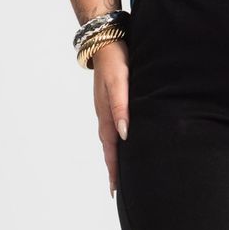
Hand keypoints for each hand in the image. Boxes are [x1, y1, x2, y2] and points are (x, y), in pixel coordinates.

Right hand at [92, 39, 129, 197]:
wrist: (106, 39)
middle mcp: (105, 113)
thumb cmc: (116, 61)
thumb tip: (124, 134)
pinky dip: (116, 139)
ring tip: (119, 171)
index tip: (115, 190)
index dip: (114, 169)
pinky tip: (122, 139)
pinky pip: (112, 125)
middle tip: (117, 190)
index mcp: (106, 113)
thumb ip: (121, 107)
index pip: (111, 148)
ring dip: (114, 154)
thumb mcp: (119, 83)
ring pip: (110, 137)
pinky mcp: (110, 98)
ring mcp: (106, 106)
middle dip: (113, 168)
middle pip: (109, 147)